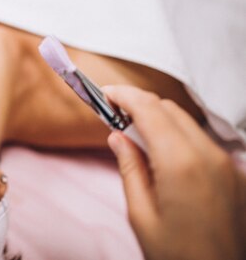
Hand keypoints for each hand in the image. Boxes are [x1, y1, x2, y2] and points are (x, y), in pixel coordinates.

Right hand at [103, 85, 245, 259]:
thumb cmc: (177, 257)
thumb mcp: (141, 215)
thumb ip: (130, 168)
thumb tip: (117, 136)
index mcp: (181, 165)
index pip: (149, 110)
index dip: (124, 96)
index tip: (105, 94)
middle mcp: (210, 156)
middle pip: (169, 109)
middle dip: (140, 105)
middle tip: (115, 116)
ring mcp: (229, 165)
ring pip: (188, 122)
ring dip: (160, 120)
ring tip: (137, 138)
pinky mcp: (237, 175)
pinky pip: (204, 142)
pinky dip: (180, 137)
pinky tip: (164, 157)